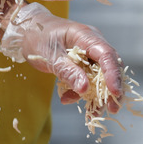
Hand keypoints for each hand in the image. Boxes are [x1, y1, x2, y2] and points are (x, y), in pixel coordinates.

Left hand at [0, 3, 123, 111]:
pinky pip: (89, 79)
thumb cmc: (37, 36)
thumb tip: (85, 89)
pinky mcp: (84, 62)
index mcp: (86, 36)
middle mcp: (93, 43)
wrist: (27, 29)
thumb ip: (68, 72)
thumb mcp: (50, 56)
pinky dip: (82, 92)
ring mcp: (89, 53)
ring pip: (102, 76)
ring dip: (98, 95)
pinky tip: (68, 99)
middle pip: (111, 66)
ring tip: (93, 113)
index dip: (113, 74)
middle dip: (112, 89)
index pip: (106, 54)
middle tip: (112, 109)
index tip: (115, 93)